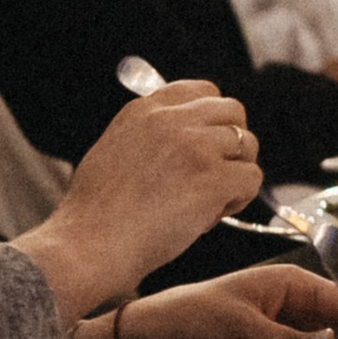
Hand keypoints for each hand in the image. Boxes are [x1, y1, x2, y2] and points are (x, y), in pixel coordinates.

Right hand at [20, 81, 259, 318]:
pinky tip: (210, 217)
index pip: (202, 90)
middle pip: (232, 111)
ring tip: (207, 204)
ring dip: (234, 173)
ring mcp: (195, 147)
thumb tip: (186, 140)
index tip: (205, 148)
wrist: (86, 248)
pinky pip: (251, 178)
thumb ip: (149, 135)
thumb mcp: (113, 151)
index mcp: (145, 110)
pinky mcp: (212, 179)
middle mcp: (172, 120)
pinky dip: (238, 199)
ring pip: (247, 143)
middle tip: (212, 178)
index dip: (212, 120)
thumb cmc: (94, 217)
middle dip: (231, 144)